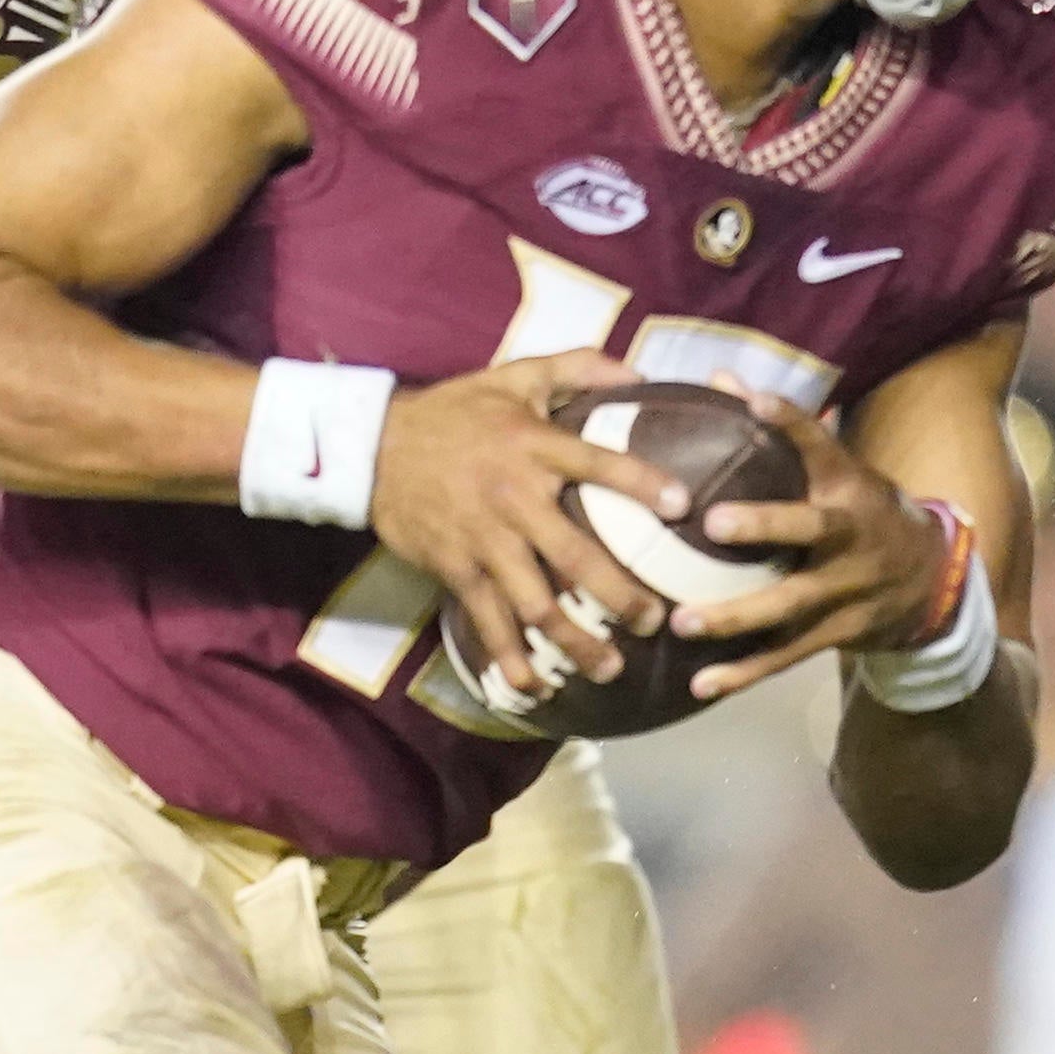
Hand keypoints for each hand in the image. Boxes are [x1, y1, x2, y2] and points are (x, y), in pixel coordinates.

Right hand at [369, 356, 675, 695]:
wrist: (371, 448)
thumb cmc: (454, 412)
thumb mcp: (515, 375)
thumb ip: (578, 367)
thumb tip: (640, 372)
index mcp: (533, 446)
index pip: (597, 464)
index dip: (641, 483)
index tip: (683, 506)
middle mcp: (513, 498)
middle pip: (575, 554)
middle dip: (618, 594)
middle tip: (654, 621)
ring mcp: (484, 541)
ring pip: (535, 602)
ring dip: (574, 640)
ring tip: (609, 668)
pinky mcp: (457, 569)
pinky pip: (488, 622)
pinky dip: (510, 658)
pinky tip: (536, 686)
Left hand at [666, 396, 951, 699]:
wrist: (934, 582)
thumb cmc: (862, 512)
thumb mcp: (838, 470)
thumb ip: (780, 430)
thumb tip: (717, 377)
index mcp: (850, 486)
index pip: (821, 444)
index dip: (789, 420)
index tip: (750, 399)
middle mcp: (852, 535)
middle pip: (812, 529)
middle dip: (765, 525)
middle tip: (713, 522)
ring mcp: (848, 590)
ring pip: (792, 604)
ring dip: (737, 616)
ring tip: (683, 622)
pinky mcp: (838, 633)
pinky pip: (787, 656)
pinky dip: (744, 673)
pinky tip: (701, 685)